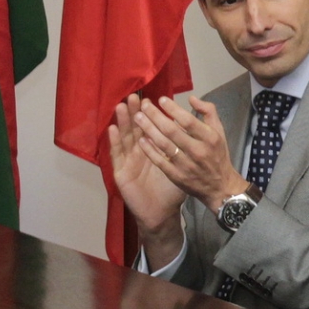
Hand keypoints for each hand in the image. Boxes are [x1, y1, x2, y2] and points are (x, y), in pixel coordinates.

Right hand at [108, 95, 184, 266]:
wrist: (161, 213)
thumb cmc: (173, 189)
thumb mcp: (184, 164)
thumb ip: (189, 146)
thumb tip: (196, 129)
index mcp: (156, 149)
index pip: (153, 127)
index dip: (152, 113)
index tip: (152, 96)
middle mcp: (140, 152)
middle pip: (137, 128)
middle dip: (137, 112)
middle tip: (135, 95)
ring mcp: (129, 161)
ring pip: (125, 138)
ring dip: (123, 122)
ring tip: (122, 105)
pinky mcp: (120, 173)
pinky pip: (116, 156)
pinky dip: (114, 142)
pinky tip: (112, 129)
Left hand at [132, 95, 248, 213]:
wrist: (219, 186)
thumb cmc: (217, 154)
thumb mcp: (219, 131)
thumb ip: (208, 111)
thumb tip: (191, 98)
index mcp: (210, 138)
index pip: (188, 121)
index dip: (173, 109)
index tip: (161, 99)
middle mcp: (198, 151)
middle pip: (172, 131)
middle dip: (155, 116)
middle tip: (144, 105)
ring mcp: (186, 165)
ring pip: (163, 144)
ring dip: (148, 129)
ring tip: (137, 117)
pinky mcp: (176, 176)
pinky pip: (159, 161)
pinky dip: (149, 150)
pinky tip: (141, 139)